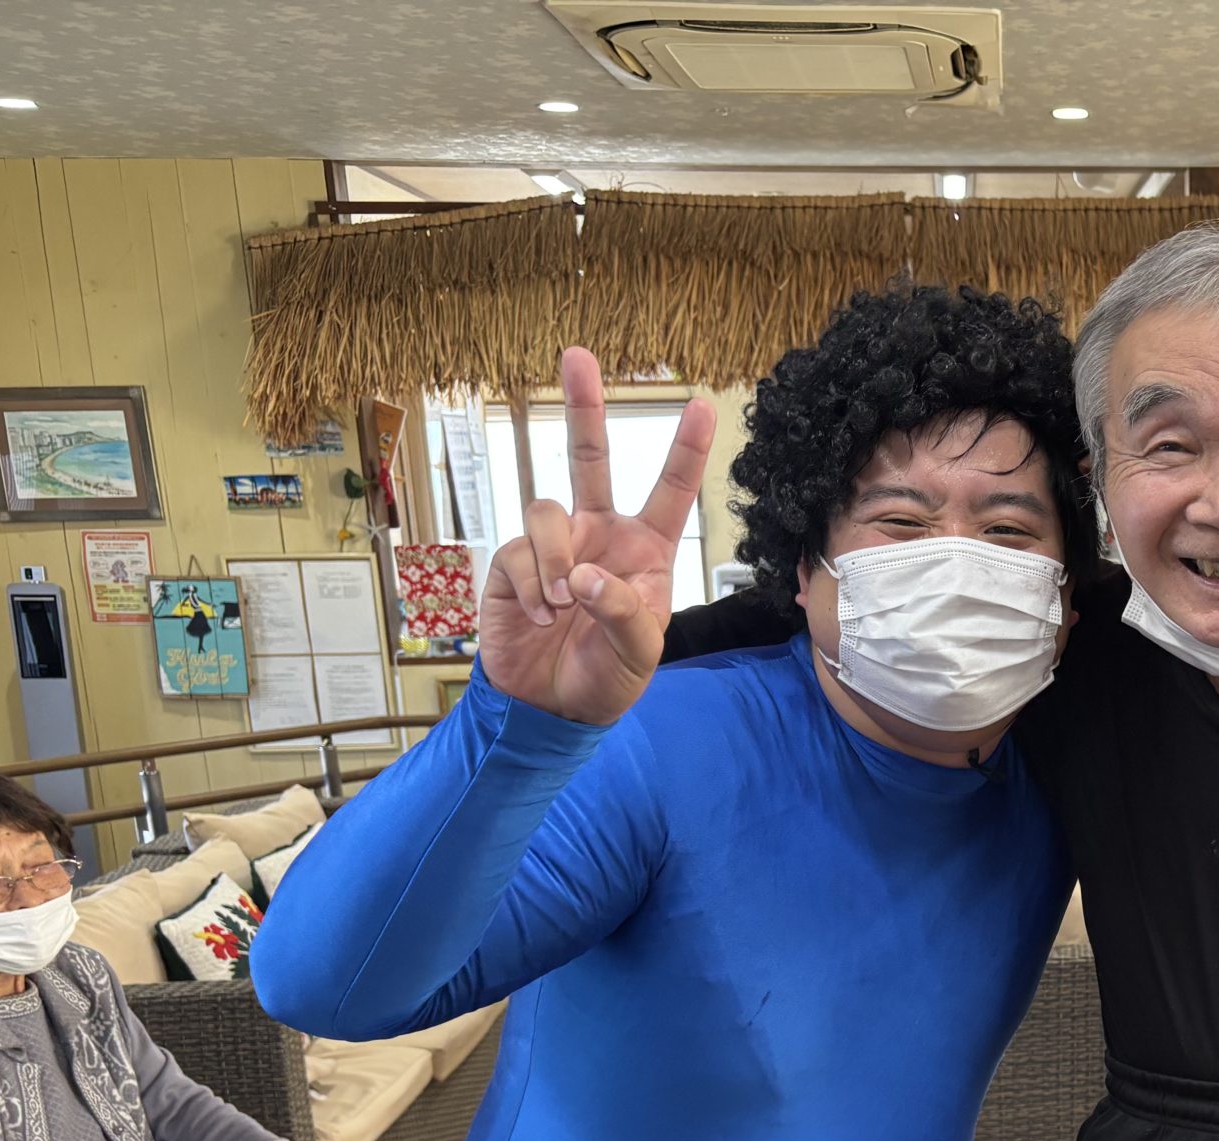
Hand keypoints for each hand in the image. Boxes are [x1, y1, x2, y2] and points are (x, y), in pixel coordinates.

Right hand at [478, 346, 716, 726]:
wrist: (551, 707)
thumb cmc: (606, 677)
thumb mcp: (638, 654)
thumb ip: (623, 613)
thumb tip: (585, 576)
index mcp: (645, 551)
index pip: (670, 493)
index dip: (685, 451)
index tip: (704, 406)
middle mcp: (599, 535)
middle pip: (590, 459)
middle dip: (585, 407)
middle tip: (578, 355)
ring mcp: (555, 545)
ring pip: (548, 510)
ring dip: (557, 560)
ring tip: (564, 607)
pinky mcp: (514, 561)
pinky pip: (521, 552)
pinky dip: (534, 587)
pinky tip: (541, 617)